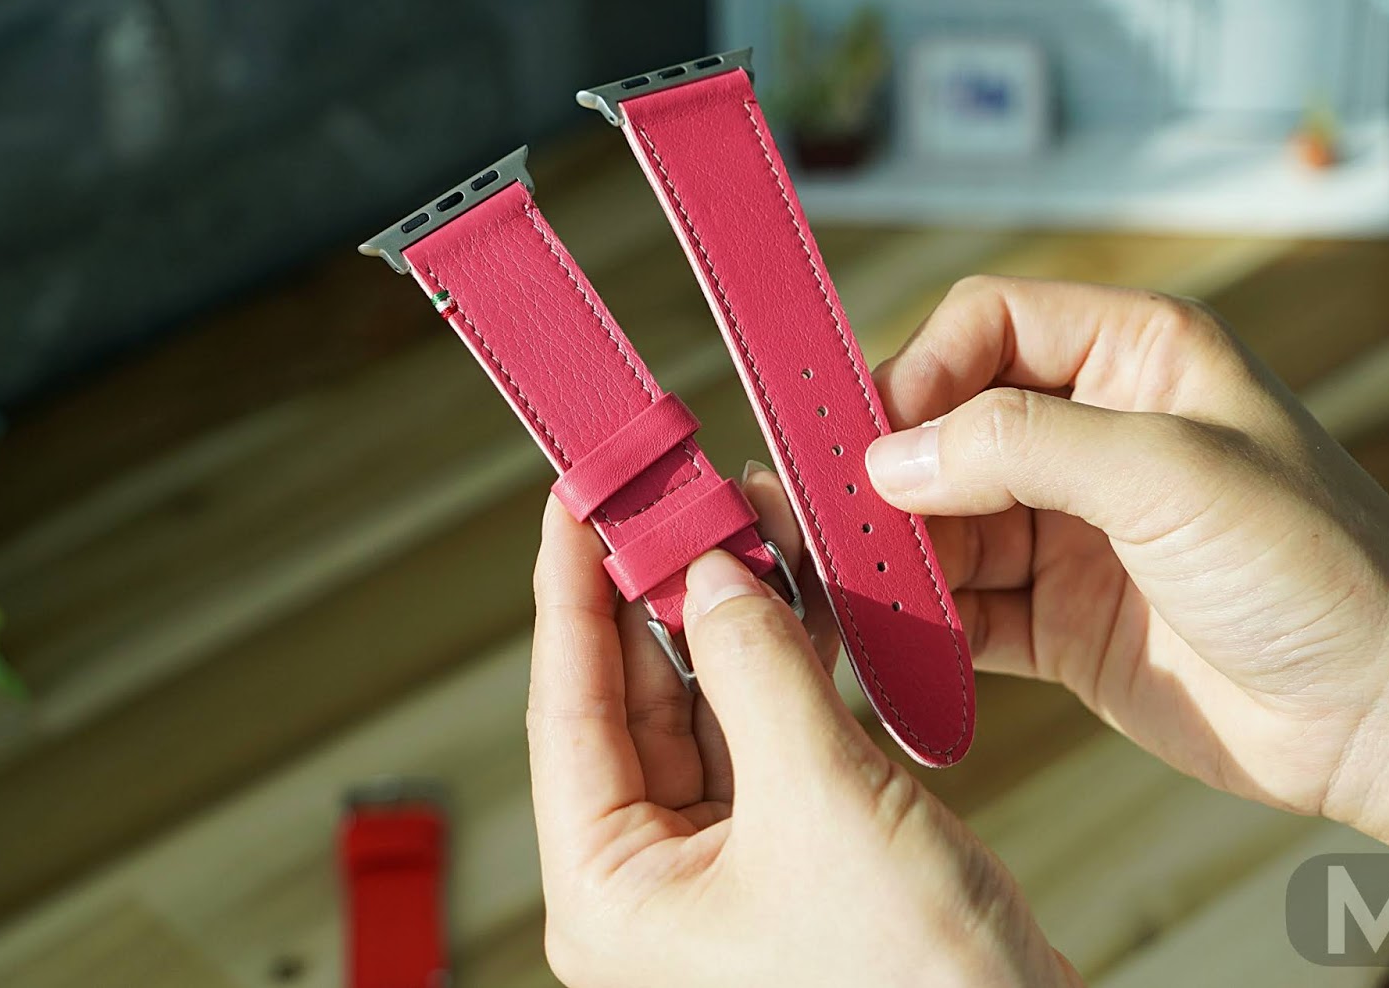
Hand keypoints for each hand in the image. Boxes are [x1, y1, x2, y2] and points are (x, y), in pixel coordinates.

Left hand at [527, 471, 1077, 987]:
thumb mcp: (821, 801)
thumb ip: (758, 671)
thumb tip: (712, 574)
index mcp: (611, 892)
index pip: (567, 710)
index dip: (569, 593)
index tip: (575, 501)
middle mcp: (651, 881)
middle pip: (632, 700)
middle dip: (660, 593)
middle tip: (678, 496)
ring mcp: (720, 868)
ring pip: (704, 707)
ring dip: (729, 620)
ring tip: (747, 526)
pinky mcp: (787, 854)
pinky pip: (763, 734)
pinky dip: (780, 665)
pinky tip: (797, 599)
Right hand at [867, 277, 1388, 909]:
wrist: (1382, 712)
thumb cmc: (1317, 565)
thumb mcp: (1171, 473)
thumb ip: (1024, 447)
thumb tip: (893, 458)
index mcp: (1134, 358)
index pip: (988, 325)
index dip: (921, 370)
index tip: (876, 438)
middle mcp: (1094, 434)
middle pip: (948, 424)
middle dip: (888, 469)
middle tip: (830, 514)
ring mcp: (1071, 528)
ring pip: (943, 518)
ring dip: (892, 548)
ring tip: (846, 579)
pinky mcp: (1058, 615)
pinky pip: (963, 604)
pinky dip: (920, 619)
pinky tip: (889, 635)